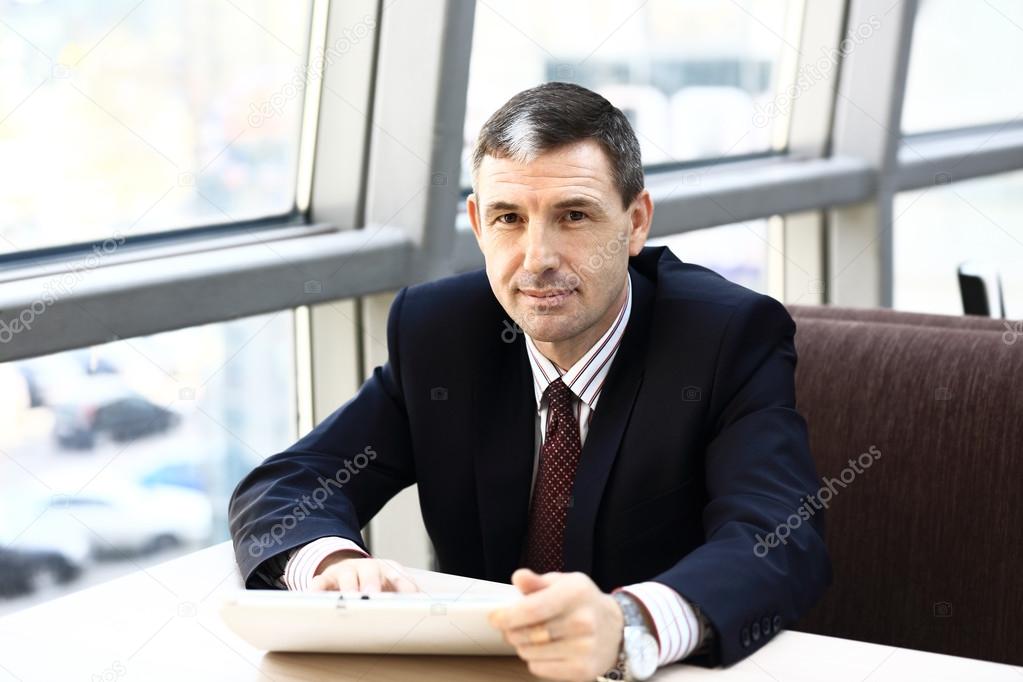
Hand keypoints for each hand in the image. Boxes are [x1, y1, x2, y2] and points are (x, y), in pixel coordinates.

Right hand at [309, 550, 419, 592]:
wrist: (347, 568)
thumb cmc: (374, 584)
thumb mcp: (391, 588)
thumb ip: (404, 599)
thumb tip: (422, 614)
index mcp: (388, 570)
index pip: (399, 576)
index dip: (404, 586)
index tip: (409, 599)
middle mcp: (367, 568)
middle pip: (371, 570)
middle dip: (373, 582)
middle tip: (373, 595)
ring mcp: (345, 571)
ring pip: (346, 576)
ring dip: (349, 587)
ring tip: (350, 600)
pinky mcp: (325, 578)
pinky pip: (318, 583)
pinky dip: (316, 591)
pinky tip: (314, 600)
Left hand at [488, 569, 623, 681]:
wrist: (616, 628)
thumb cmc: (583, 603)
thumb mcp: (563, 583)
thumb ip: (537, 582)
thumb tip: (518, 577)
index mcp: (575, 594)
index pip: (532, 609)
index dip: (507, 616)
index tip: (495, 617)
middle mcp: (583, 622)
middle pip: (527, 634)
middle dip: (511, 631)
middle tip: (511, 627)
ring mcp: (584, 648)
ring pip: (530, 653)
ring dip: (522, 646)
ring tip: (531, 637)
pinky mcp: (582, 670)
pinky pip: (539, 669)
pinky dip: (534, 660)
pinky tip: (545, 650)